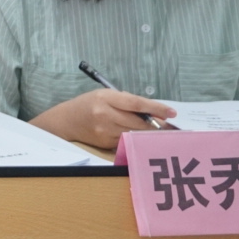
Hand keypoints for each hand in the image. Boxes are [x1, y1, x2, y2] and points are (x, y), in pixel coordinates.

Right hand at [31, 89, 175, 148]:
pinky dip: (134, 138)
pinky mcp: (105, 143)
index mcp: (105, 98)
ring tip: (155, 130)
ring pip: (134, 133)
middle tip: (169, 125)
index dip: (156, 108)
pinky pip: (126, 140)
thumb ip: (128, 101)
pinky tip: (136, 135)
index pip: (136, 104)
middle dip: (156, 124)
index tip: (172, 112)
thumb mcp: (105, 95)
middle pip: (138, 122)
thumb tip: (154, 112)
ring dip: (147, 132)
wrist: (66, 120)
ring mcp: (104, 131)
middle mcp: (104, 115)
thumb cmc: (88, 104)